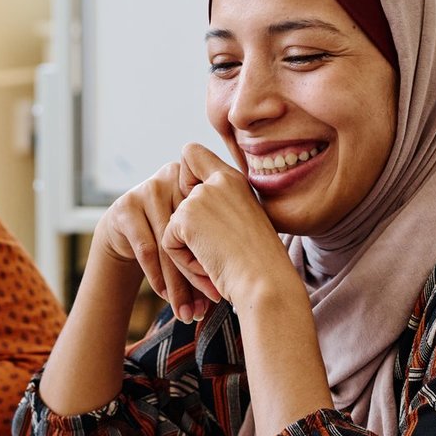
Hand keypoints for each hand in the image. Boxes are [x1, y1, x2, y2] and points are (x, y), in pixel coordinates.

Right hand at [90, 159, 217, 322]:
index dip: (218, 255)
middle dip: (199, 275)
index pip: (211, 220)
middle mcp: (173, 178)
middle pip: (189, 233)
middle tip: (210, 305)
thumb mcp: (196, 228)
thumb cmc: (174, 233)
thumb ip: (216, 242)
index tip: (224, 288)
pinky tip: (165, 296)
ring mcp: (147, 189)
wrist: (128, 229)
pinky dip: (157, 276)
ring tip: (187, 311)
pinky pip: (146, 248)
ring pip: (168, 244)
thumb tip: (241, 285)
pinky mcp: (125, 206)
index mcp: (199, 179)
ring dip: (178, 283)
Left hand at [161, 144, 299, 309]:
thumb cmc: (260, 263)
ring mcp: (200, 196)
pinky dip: (184, 262)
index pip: (191, 153)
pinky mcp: (185, 217)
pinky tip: (210, 267)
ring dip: (189, 251)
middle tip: (217, 251)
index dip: (184, 179)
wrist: (266, 282)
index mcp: (234, 179)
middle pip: (175, 196)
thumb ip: (218, 207)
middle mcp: (217, 180)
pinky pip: (168, 243)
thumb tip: (185, 210)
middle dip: (187, 231)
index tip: (202, 210)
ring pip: (172, 226)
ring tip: (218, 263)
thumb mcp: (244, 223)